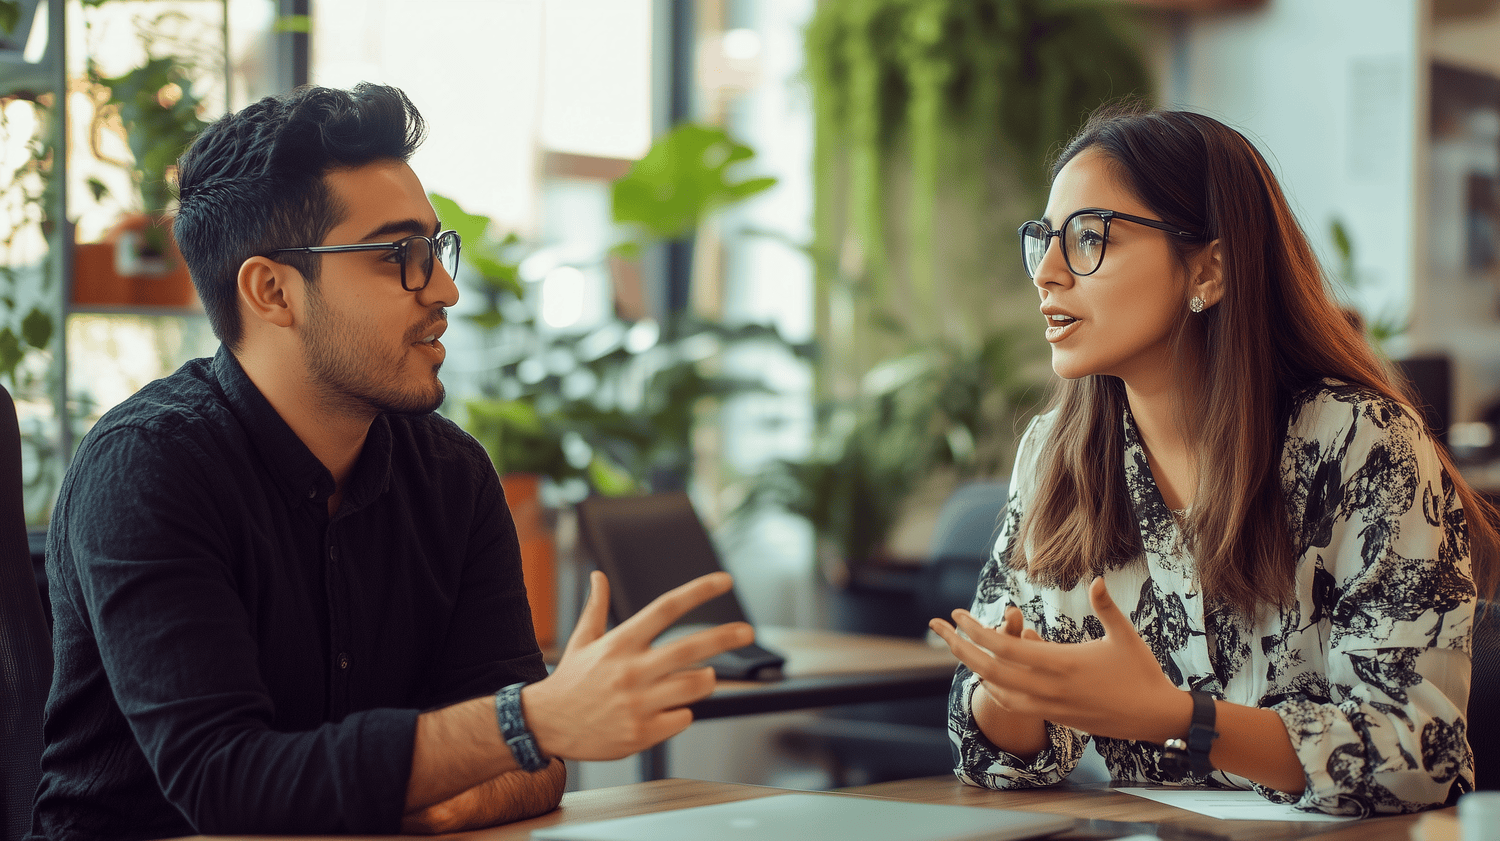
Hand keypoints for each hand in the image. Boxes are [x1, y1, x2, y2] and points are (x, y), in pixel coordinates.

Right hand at [521, 571, 753, 760]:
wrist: (545, 725)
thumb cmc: (570, 681)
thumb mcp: (582, 640)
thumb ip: (596, 607)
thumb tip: (598, 575)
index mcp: (620, 643)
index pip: (666, 608)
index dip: (699, 591)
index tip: (724, 581)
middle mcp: (631, 670)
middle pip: (691, 648)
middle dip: (725, 637)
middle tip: (747, 631)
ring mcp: (638, 703)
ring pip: (694, 685)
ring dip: (704, 680)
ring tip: (700, 677)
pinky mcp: (642, 733)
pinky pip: (683, 718)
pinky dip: (682, 712)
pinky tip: (665, 710)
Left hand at [928, 576, 1189, 744]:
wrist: (1154, 718)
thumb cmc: (1142, 673)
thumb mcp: (1125, 635)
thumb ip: (1106, 607)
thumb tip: (1096, 579)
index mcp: (1061, 663)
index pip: (1005, 648)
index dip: (975, 631)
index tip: (957, 615)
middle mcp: (1048, 688)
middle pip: (989, 670)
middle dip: (958, 646)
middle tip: (938, 626)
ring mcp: (1049, 706)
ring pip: (997, 689)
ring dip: (973, 667)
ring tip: (958, 646)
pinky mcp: (1055, 717)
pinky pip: (1013, 704)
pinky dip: (994, 687)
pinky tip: (988, 674)